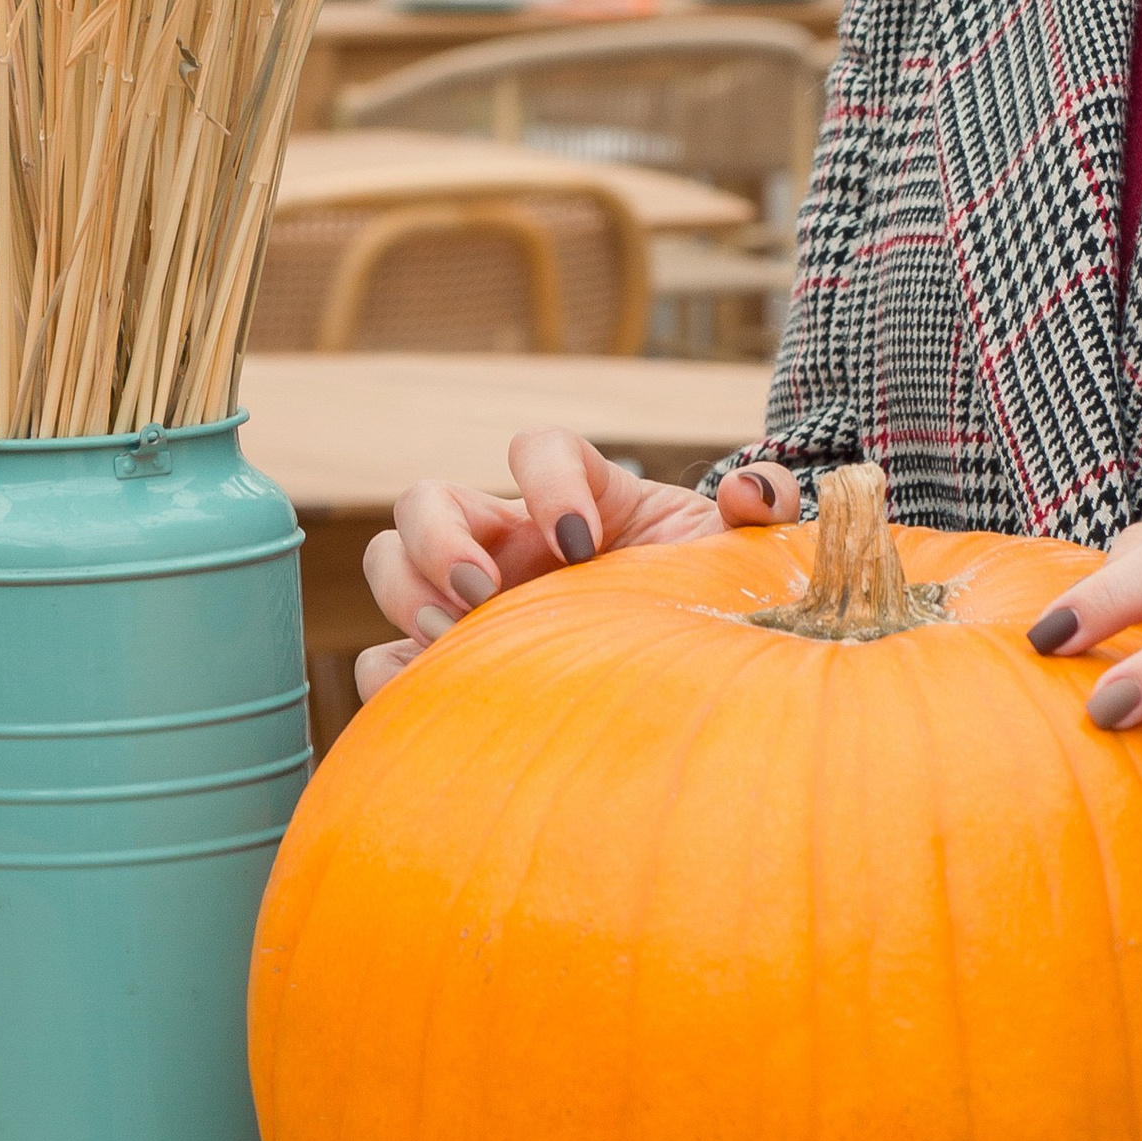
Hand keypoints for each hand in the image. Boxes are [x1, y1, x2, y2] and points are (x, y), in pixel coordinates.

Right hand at [352, 439, 802, 703]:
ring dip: (407, 593)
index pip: (539, 447)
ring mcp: (469, 601)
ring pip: (390, 562)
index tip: (585, 541)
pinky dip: (393, 671)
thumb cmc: (707, 601)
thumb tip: (751, 490)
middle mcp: (510, 541)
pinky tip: (437, 693)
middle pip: (427, 497)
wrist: (690, 676)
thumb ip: (760, 507)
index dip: (547, 478)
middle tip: (485, 594)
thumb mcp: (739, 555)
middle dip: (439, 537)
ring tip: (456, 638)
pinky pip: (382, 659)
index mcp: (580, 499)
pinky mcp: (446, 663)